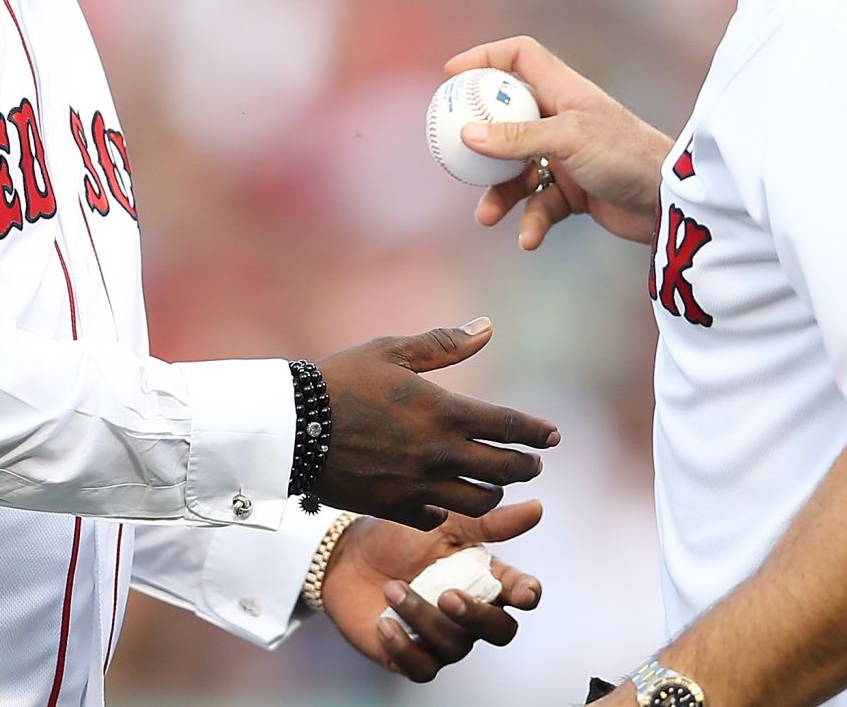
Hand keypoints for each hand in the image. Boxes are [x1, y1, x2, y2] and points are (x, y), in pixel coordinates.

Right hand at [313, 321, 558, 529]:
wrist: (293, 426)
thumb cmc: (342, 380)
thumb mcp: (392, 351)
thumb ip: (444, 344)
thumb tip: (487, 328)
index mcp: (444, 412)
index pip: (510, 426)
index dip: (538, 432)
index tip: (554, 435)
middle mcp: (440, 454)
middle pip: (505, 469)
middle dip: (527, 465)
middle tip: (532, 462)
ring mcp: (419, 486)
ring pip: (479, 501)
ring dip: (494, 491)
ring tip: (494, 482)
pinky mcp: (396, 508)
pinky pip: (438, 518)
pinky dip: (449, 510)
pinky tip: (446, 499)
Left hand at [321, 500, 545, 681]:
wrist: (347, 555)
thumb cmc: (400, 536)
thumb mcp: (443, 523)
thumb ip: (488, 522)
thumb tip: (536, 508)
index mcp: (484, 577)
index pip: (520, 592)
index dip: (527, 595)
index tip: (523, 593)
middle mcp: (470, 613)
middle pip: (498, 631)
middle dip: (477, 617)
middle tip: (448, 596)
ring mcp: (442, 637)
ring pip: (455, 647)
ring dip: (423, 619)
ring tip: (393, 588)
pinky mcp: (412, 656)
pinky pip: (422, 668)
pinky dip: (404, 647)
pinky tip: (385, 622)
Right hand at [445, 36, 673, 249]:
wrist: (669, 201)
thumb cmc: (626, 155)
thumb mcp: (568, 140)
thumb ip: (518, 138)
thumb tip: (468, 134)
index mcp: (564, 90)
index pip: (520, 57)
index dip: (485, 58)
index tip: (451, 76)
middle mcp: (562, 118)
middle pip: (507, 117)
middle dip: (479, 138)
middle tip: (450, 152)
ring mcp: (567, 155)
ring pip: (517, 169)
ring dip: (501, 193)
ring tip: (486, 215)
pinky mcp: (574, 190)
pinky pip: (539, 203)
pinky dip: (531, 220)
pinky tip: (529, 237)